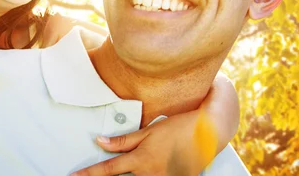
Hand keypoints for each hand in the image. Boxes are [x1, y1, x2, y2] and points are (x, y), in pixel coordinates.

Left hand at [71, 110, 217, 175]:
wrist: (208, 133)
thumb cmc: (178, 128)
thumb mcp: (148, 131)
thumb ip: (123, 141)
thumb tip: (100, 141)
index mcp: (141, 160)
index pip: (109, 169)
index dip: (89, 174)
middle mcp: (150, 175)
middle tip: (94, 172)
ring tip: (121, 167)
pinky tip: (145, 170)